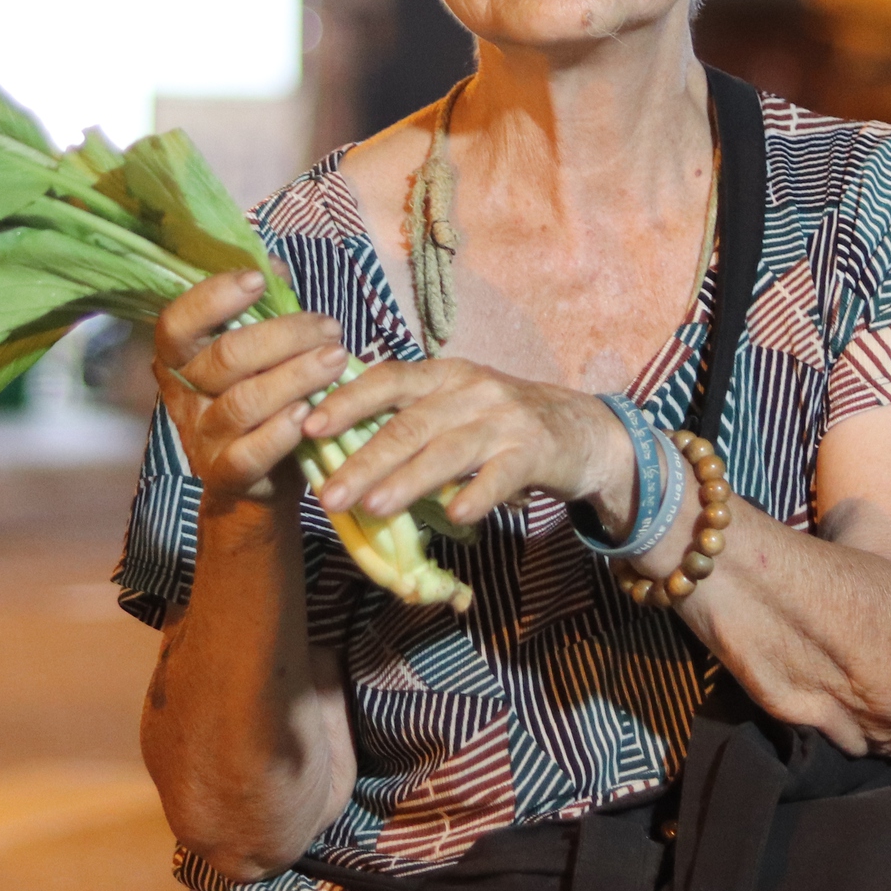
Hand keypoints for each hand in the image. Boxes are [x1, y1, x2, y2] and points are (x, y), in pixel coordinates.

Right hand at [153, 271, 353, 503]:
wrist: (258, 480)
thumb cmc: (262, 398)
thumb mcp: (258, 352)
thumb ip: (262, 309)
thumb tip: (274, 264)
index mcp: (181, 359)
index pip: (177, 323)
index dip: (213, 297)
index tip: (258, 280)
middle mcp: (184, 396)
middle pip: (226, 357)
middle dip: (283, 336)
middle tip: (329, 327)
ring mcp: (202, 438)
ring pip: (244, 402)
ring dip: (296, 376)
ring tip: (336, 359)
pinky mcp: (226, 474)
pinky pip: (250, 452)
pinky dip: (281, 432)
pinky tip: (309, 413)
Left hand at [299, 358, 635, 529]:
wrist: (581, 430)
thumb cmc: (501, 421)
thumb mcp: (455, 405)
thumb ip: (409, 418)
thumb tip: (337, 447)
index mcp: (443, 375)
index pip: (387, 380)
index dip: (348, 402)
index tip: (309, 426)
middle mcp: (470, 390)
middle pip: (409, 425)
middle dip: (364, 460)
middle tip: (328, 494)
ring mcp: (504, 419)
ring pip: (447, 451)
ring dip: (407, 480)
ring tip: (372, 507)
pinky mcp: (534, 451)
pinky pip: (501, 475)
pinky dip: (477, 495)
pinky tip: (455, 516)